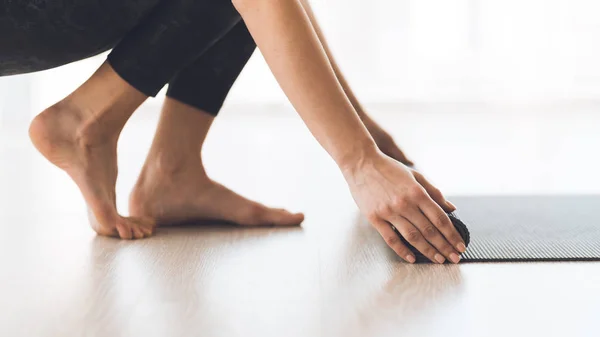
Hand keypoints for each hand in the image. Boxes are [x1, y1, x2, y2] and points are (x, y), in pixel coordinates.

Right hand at [342, 151, 465, 263]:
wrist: (361, 164)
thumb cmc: (389, 169)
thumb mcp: (415, 175)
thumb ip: (434, 192)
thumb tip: (451, 209)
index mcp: (417, 192)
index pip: (440, 218)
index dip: (452, 234)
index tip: (460, 244)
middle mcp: (405, 203)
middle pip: (429, 230)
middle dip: (444, 246)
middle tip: (454, 258)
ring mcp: (389, 211)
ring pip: (413, 237)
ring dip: (428, 251)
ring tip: (439, 260)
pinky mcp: (375, 218)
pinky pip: (391, 238)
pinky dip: (402, 250)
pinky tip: (412, 258)